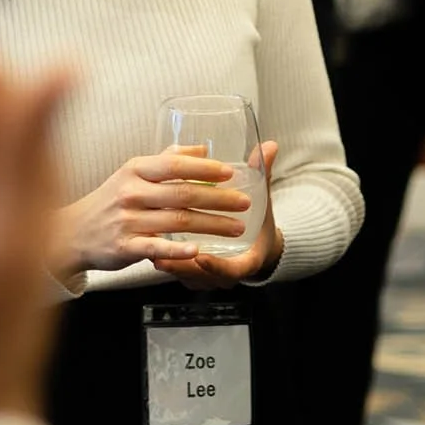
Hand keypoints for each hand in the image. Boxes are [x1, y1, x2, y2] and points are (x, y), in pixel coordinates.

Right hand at [48, 147, 252, 279]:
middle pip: (182, 194)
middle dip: (218, 199)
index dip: (204, 168)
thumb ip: (167, 159)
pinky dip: (178, 250)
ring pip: (177, 222)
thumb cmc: (110, 200)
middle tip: (245, 203)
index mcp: (135, 170)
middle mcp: (131, 192)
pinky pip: (155, 247)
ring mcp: (127, 221)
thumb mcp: (132, 172)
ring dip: (211, 225)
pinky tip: (199, 251)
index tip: (230, 172)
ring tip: (237, 228)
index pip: (174, 164)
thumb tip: (203, 148)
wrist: (71, 233)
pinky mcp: (124, 247)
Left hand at [157, 141, 282, 287]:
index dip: (217, 266)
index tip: (200, 255)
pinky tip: (155, 258)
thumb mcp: (262, 201)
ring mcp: (214, 281)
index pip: (235, 271)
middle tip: (164, 255)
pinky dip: (172, 266)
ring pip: (192, 280)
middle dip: (185, 267)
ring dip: (174, 268)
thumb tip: (269, 144)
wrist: (257, 248)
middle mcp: (231, 275)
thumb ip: (263, 175)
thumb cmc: (256, 222)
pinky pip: (185, 276)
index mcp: (250, 259)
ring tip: (155, 257)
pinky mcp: (201, 279)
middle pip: (207, 279)